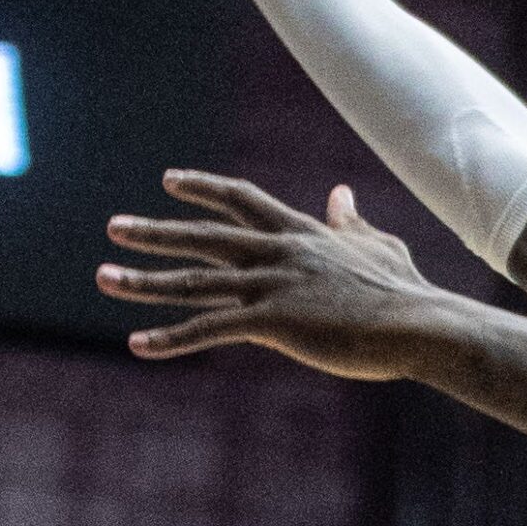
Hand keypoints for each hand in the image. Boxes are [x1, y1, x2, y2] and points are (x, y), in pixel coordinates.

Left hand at [97, 172, 444, 379]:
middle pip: (205, 237)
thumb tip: (341, 194)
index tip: (169, 180)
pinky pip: (210, 328)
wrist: (421, 323)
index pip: (242, 201)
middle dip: (156, 232)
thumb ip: (352, 221)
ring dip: (145, 281)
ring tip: (105, 276)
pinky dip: (171, 338)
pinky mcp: (274, 321)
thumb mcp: (379, 246)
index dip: (204, 189)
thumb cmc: (407, 291)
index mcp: (302, 234)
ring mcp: (274, 285)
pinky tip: (138, 345)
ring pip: (196, 281)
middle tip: (115, 227)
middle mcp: (280, 253)